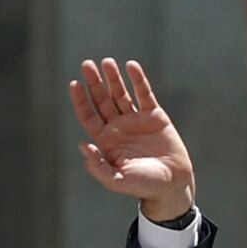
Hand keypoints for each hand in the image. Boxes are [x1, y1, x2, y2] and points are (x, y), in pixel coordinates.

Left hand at [70, 57, 196, 223]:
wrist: (172, 184)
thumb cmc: (142, 185)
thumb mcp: (116, 180)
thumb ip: (98, 166)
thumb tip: (83, 145)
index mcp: (106, 140)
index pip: (88, 115)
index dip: (80, 100)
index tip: (75, 84)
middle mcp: (118, 127)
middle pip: (102, 100)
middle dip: (94, 82)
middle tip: (86, 64)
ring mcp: (136, 120)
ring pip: (121, 93)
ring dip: (113, 78)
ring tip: (106, 62)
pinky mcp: (155, 116)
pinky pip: (144, 94)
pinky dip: (138, 80)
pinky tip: (131, 66)